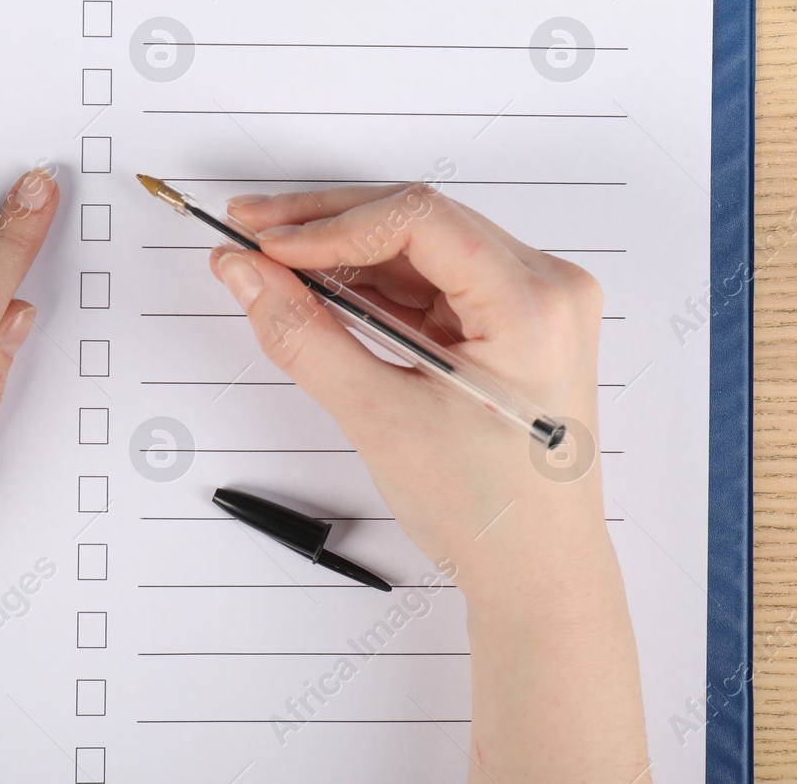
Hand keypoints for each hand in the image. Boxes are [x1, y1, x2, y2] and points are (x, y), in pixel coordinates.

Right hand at [214, 182, 608, 592]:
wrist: (538, 575)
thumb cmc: (490, 514)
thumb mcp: (382, 420)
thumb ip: (304, 336)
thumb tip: (247, 274)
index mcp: (535, 307)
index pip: (420, 221)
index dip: (331, 224)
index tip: (264, 243)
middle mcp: (549, 290)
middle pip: (421, 222)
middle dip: (329, 227)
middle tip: (250, 231)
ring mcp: (536, 305)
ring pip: (423, 249)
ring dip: (346, 254)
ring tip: (271, 263)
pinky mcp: (515, 324)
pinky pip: (435, 283)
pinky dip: (376, 286)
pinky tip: (320, 289)